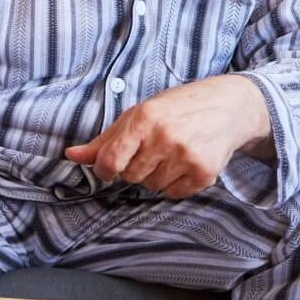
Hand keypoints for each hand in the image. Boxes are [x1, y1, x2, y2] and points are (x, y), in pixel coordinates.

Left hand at [64, 75, 270, 199]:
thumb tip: (70, 155)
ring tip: (171, 153)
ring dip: (156, 175)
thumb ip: (103, 140)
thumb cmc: (176, 109)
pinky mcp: (205, 172)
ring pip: (152, 187)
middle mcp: (165, 137)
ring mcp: (187, 155)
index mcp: (143, 119)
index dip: (105, 169)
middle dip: (135, 168)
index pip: (110, 161)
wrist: (229, 106)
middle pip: (130, 176)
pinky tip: (185, 162)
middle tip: (152, 150)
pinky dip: (176, 183)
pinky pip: (174, 194)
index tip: (109, 167)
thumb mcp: (137, 116)